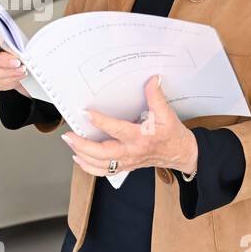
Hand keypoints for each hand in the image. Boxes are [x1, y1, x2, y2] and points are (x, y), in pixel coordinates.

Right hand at [0, 30, 27, 91]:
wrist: (11, 57)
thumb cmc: (7, 44)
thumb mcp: (7, 37)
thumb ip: (8, 38)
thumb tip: (16, 45)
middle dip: (2, 61)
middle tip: (16, 61)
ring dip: (9, 72)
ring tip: (22, 69)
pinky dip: (11, 80)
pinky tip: (20, 75)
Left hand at [60, 75, 198, 176]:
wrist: (182, 155)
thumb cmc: (173, 136)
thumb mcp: (167, 114)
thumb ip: (156, 97)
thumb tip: (152, 79)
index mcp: (141, 137)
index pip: (117, 130)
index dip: (101, 121)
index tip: (87, 113)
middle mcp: (131, 152)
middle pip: (102, 154)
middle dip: (82, 145)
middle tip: (69, 135)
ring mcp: (127, 162)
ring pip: (100, 165)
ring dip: (82, 156)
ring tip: (70, 144)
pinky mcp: (126, 166)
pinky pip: (104, 171)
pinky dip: (89, 167)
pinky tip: (79, 158)